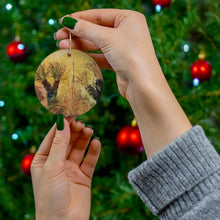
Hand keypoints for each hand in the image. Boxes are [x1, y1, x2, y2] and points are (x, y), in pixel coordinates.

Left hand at [31, 118, 100, 219]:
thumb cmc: (50, 196)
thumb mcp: (52, 166)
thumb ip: (59, 144)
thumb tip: (63, 122)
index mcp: (44, 160)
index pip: (53, 137)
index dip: (62, 125)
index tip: (70, 112)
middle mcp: (57, 163)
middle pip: (67, 141)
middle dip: (74, 131)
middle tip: (81, 122)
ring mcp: (71, 169)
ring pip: (79, 148)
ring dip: (84, 138)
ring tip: (89, 130)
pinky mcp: (84, 176)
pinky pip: (90, 160)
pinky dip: (93, 151)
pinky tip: (96, 142)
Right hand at [55, 9, 190, 157]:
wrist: (143, 85)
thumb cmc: (130, 56)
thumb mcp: (107, 38)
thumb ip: (86, 29)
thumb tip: (67, 21)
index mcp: (128, 18)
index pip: (99, 15)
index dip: (80, 18)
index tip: (62, 22)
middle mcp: (127, 31)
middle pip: (97, 29)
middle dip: (77, 33)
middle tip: (58, 36)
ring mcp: (123, 47)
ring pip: (97, 43)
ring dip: (80, 44)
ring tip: (62, 46)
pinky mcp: (119, 61)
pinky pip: (101, 55)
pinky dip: (88, 55)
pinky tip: (74, 55)